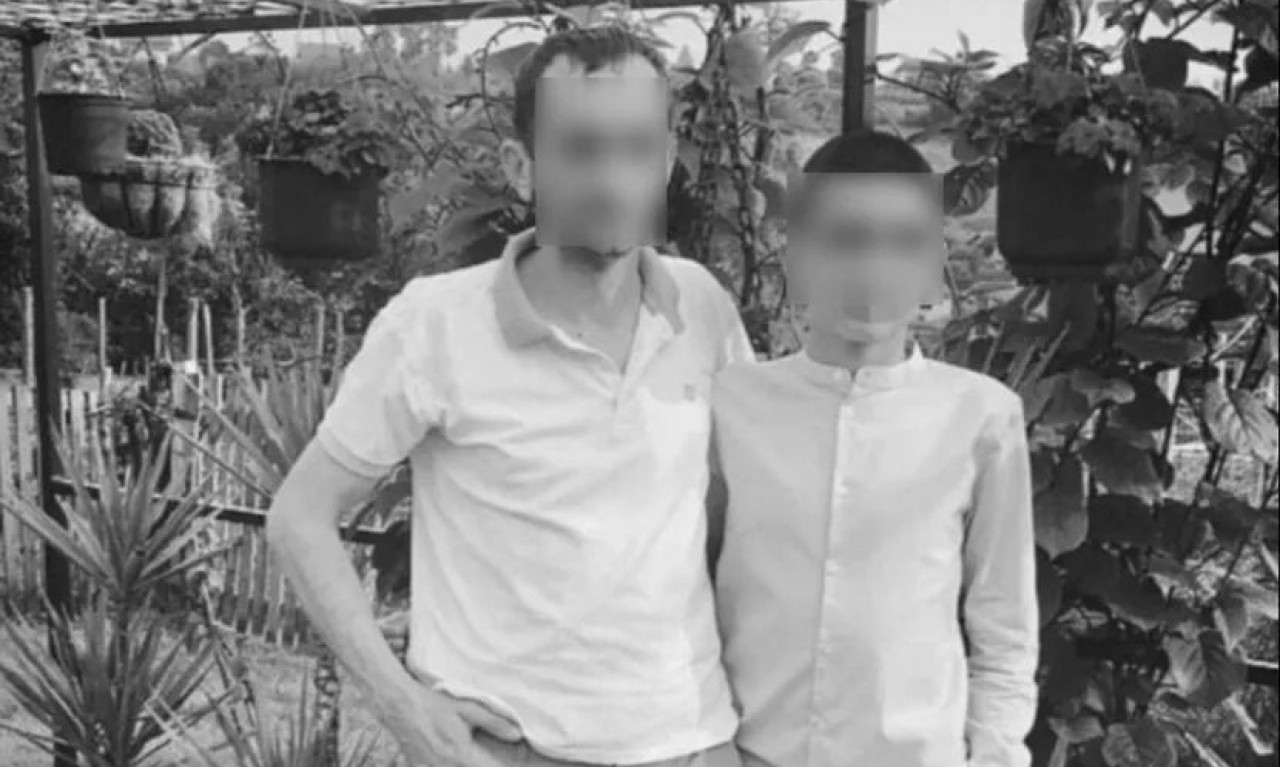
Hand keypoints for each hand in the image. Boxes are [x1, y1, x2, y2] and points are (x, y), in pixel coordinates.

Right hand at [373, 681, 520, 766]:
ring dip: (466, 764)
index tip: (508, 765)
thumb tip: (518, 735)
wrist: (401, 706)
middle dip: (482, 764)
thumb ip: (495, 723)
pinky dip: (450, 764)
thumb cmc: (435, 706)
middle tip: (486, 758)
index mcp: (460, 757)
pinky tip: (454, 758)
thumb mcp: (468, 709)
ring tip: (470, 755)